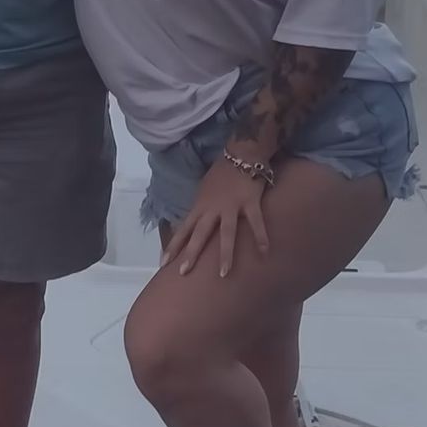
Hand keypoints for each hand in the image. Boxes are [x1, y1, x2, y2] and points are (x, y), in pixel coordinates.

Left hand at [164, 158, 270, 279]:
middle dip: (190, 253)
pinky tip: (264, 252)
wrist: (241, 153)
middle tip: (183, 272)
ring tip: (224, 273)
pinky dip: (260, 236)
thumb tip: (193, 226)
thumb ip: (201, 209)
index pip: (183, 229)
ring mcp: (231, 206)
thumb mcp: (204, 191)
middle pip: (199, 234)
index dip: (173, 246)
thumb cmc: (222, 174)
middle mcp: (212, 208)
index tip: (162, 263)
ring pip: (226, 233)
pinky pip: (255, 222)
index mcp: (200, 207)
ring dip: (225, 254)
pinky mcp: (249, 202)